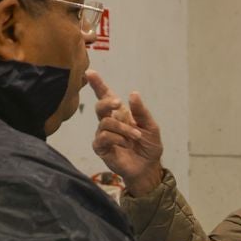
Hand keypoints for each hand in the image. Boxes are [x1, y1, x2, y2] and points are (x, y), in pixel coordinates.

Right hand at [87, 70, 165, 193]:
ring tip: (136, 137)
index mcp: (121, 114)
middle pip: (100, 106)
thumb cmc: (149, 146)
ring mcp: (104, 135)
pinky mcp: (101, 148)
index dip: (98, 84)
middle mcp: (110, 122)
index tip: (90, 72)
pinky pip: (104, 137)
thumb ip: (141, 111)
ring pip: (106, 123)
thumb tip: (133, 94)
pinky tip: (126, 145)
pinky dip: (117, 138)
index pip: (106, 96)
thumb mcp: (151, 126)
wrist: (148, 168)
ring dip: (123, 128)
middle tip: (119, 103)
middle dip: (108, 102)